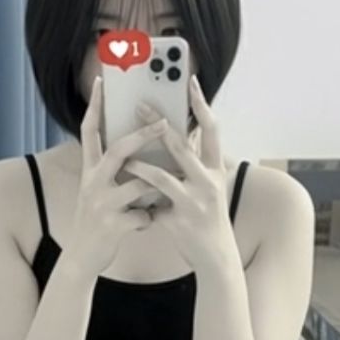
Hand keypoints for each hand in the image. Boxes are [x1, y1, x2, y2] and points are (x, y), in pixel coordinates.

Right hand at [66, 76, 163, 278]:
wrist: (81, 259)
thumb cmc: (98, 221)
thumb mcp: (99, 191)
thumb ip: (115, 172)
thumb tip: (139, 149)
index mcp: (90, 171)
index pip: (89, 131)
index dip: (95, 106)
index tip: (102, 82)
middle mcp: (93, 183)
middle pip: (117, 150)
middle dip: (142, 135)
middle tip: (164, 122)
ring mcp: (102, 204)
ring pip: (138, 185)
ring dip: (157, 186)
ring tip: (168, 188)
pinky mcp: (112, 226)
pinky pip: (143, 216)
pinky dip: (150, 219)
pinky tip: (149, 224)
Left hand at [124, 76, 233, 270]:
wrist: (217, 257)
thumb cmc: (208, 218)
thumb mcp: (208, 187)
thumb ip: (194, 164)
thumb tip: (180, 135)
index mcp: (215, 170)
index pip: (211, 130)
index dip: (202, 105)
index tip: (191, 81)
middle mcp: (208, 183)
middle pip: (181, 147)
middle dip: (158, 124)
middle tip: (139, 104)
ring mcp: (194, 203)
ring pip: (161, 177)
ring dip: (138, 165)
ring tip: (122, 156)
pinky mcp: (179, 222)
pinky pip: (152, 206)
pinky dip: (139, 201)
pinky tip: (127, 198)